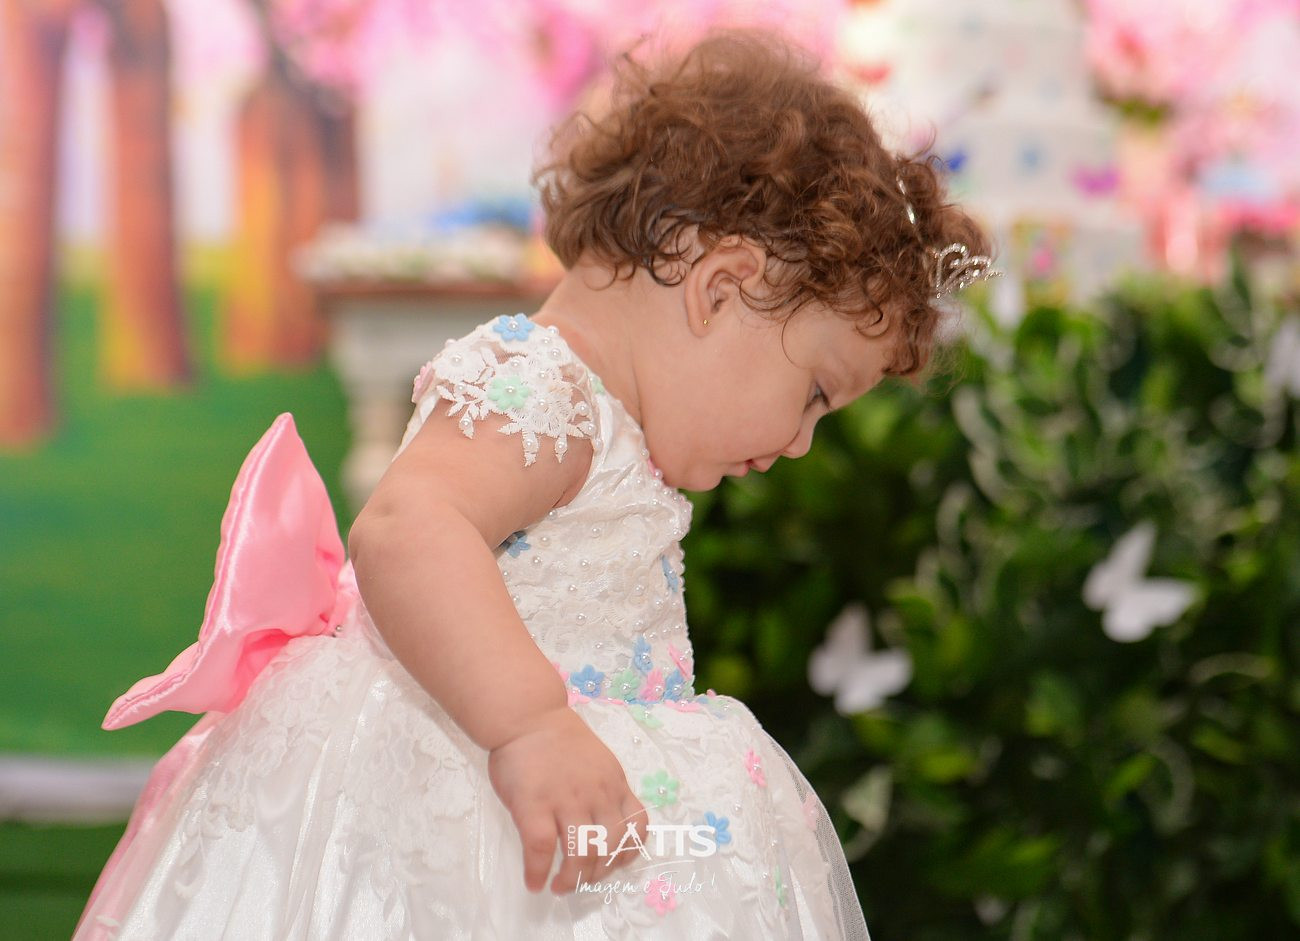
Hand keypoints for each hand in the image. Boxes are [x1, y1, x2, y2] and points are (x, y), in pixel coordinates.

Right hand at [488, 706, 648, 894]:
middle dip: (598, 873)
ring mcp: (566, 799)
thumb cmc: (557, 739)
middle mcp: (597, 794)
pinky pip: (541, 849)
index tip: (614, 863)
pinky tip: (534, 881)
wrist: (527, 715)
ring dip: (573, 880)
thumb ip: (603, 789)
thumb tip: (603, 824)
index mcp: (614, 783)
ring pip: (581, 853)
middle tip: (581, 882)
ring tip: (561, 887)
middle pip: (611, 847)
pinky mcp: (534, 804)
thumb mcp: (598, 760)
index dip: (630, 852)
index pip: (637, 825)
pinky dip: (538, 872)